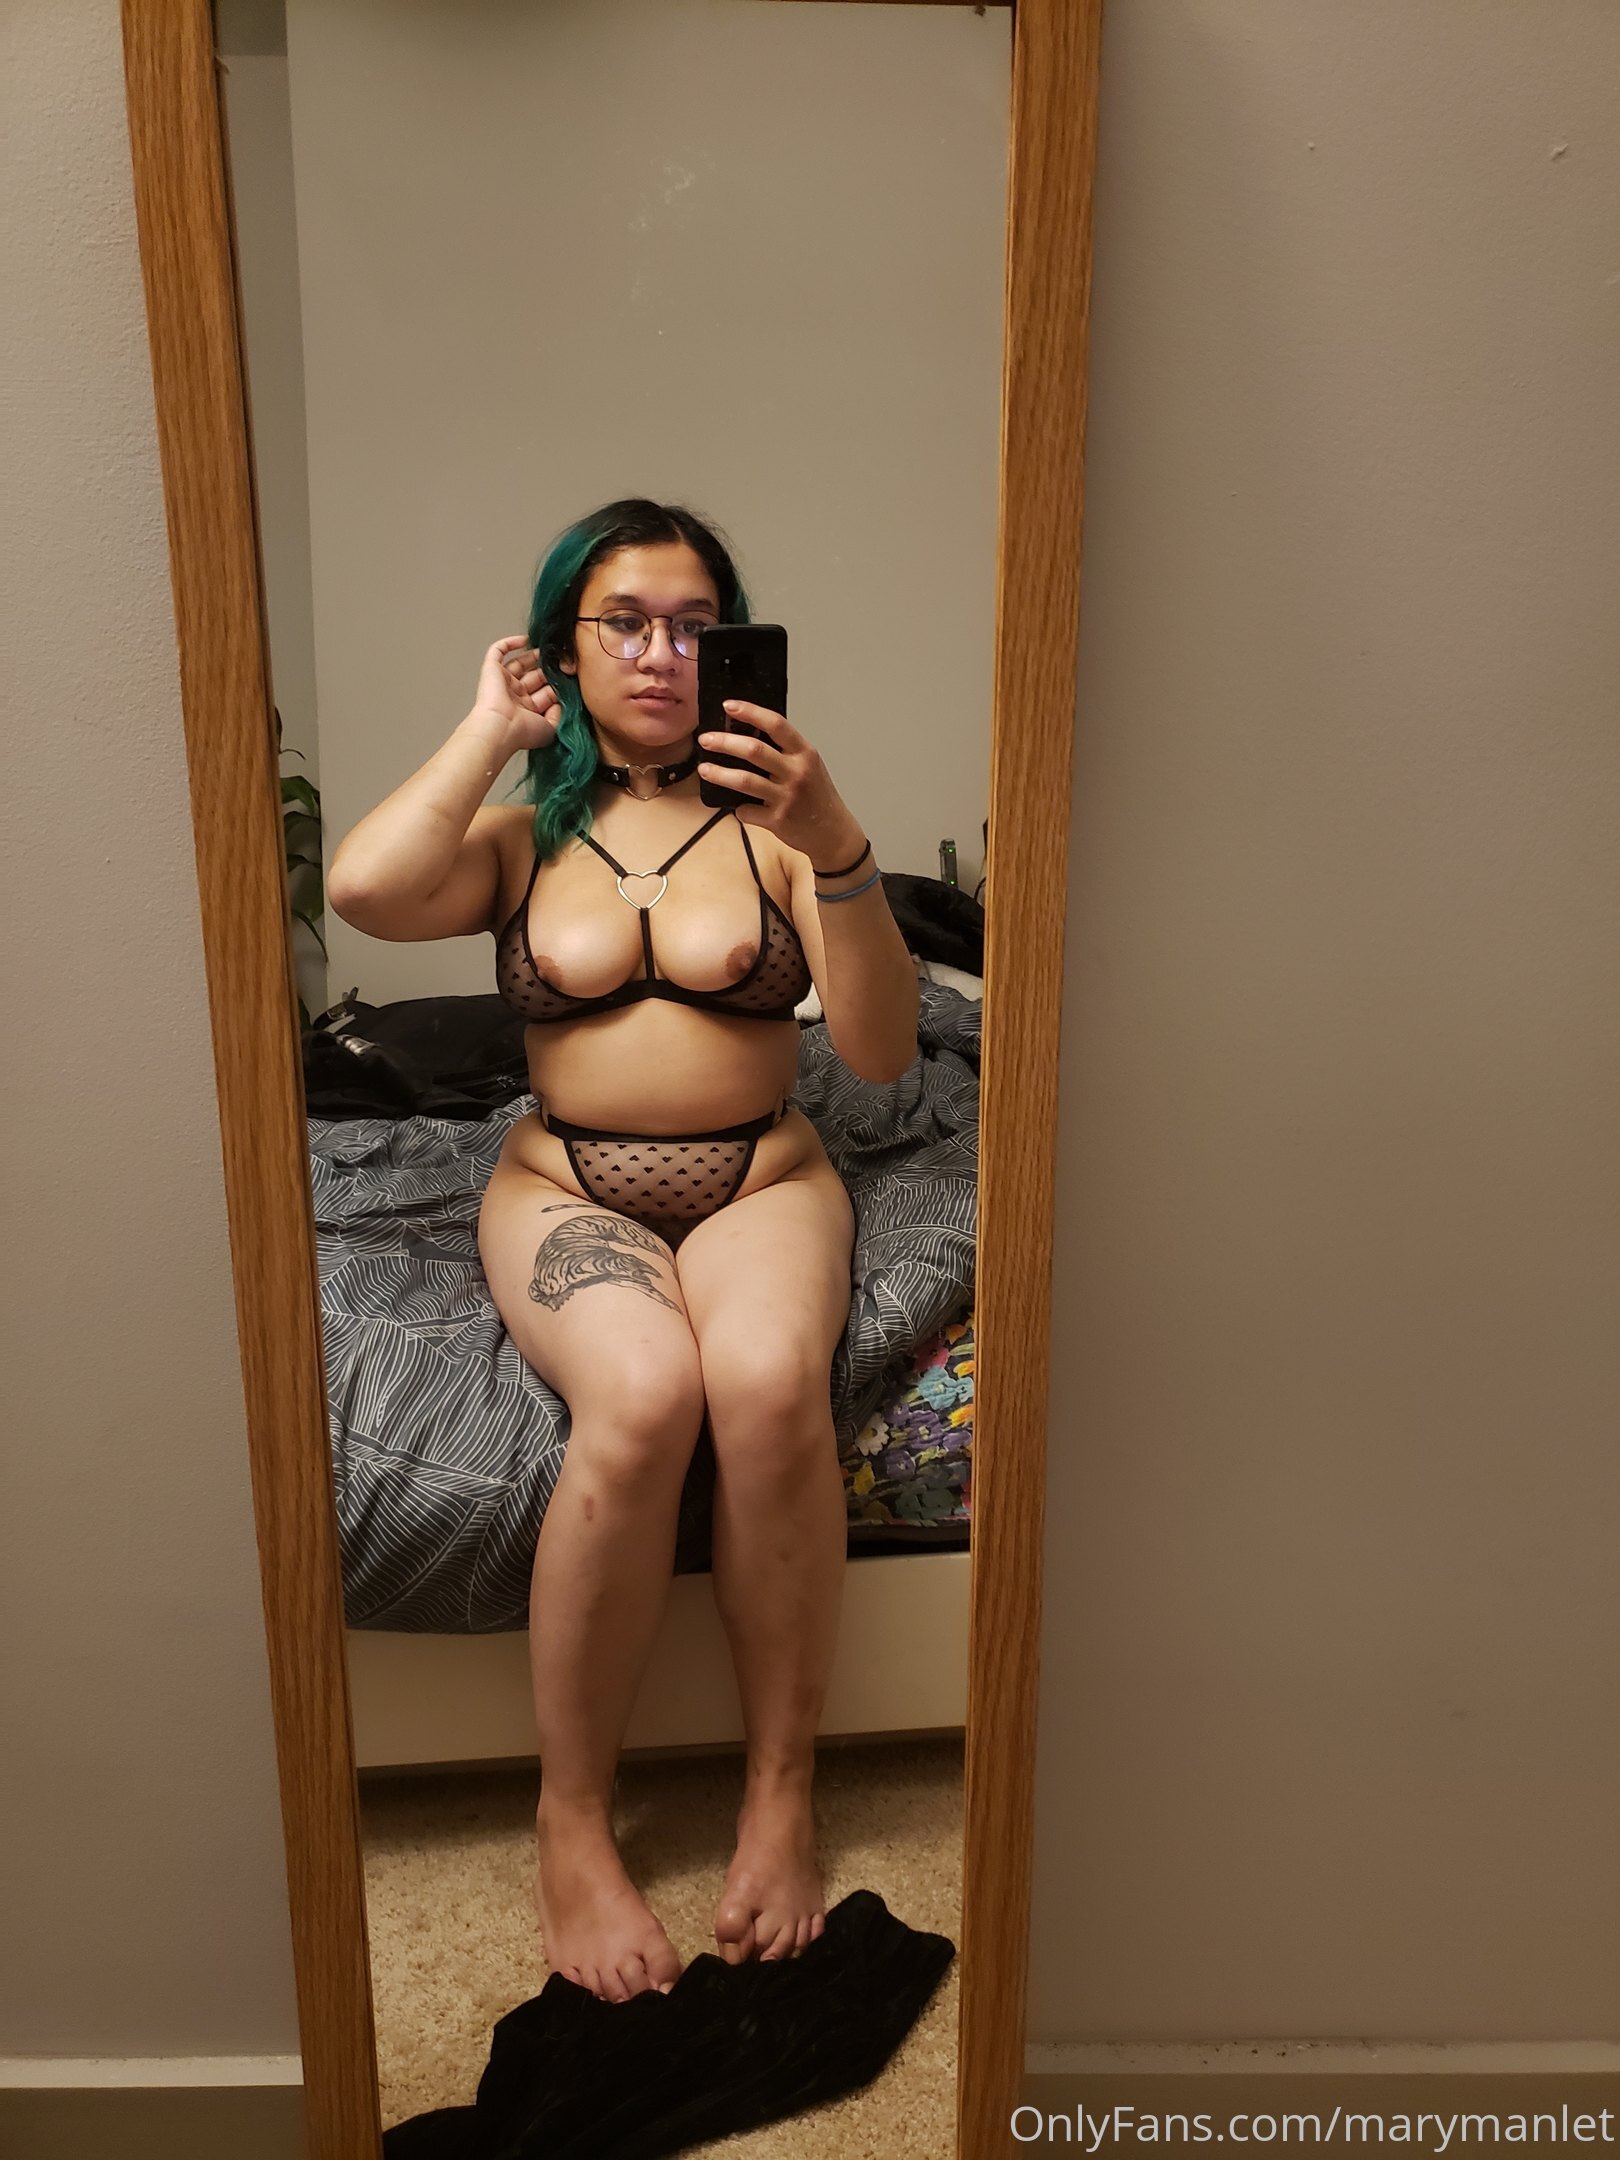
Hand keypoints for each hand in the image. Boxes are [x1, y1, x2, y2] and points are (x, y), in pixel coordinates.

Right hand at [470, 635, 559, 752]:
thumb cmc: (522, 732)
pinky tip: (525, 639)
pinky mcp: (491, 670)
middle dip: (548, 669)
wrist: (501, 728)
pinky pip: (497, 651)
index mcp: (527, 711)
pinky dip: (510, 643)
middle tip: (561, 661)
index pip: (545, 694)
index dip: (557, 685)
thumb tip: (561, 703)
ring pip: (518, 663)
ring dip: (533, 655)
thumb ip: (558, 715)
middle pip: (534, 677)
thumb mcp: (550, 728)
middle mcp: (515, 696)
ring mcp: (503, 682)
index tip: (570, 677)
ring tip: (548, 649)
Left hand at [697, 703, 865, 864]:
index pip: (776, 724)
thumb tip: (746, 734)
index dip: (750, 712)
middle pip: (754, 750)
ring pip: (744, 780)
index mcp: (805, 753)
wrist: (832, 833)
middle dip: (724, 742)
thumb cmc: (817, 796)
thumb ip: (785, 751)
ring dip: (719, 774)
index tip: (729, 706)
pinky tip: (737, 807)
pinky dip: (738, 809)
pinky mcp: (777, 820)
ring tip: (704, 769)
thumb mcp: (809, 765)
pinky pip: (746, 811)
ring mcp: (787, 797)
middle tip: (706, 740)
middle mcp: (797, 772)